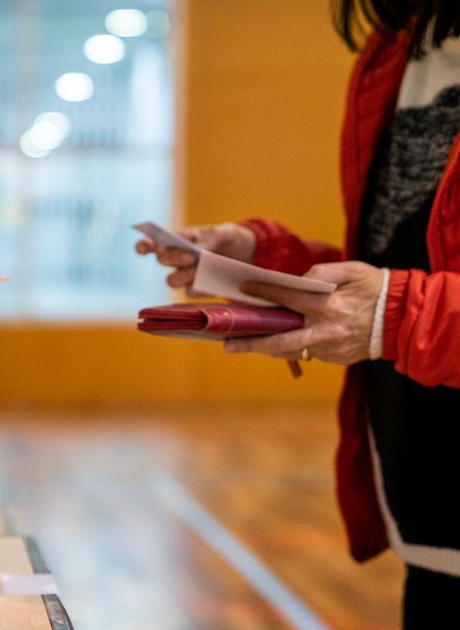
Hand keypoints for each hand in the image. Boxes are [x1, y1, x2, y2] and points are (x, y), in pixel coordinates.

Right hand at [135, 223, 256, 291]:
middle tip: (191, 256)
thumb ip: (211, 237)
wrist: (250, 255)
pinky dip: (199, 289)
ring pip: (171, 280)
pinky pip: (190, 293)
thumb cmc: (232, 239)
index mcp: (179, 239)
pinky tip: (211, 284)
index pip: (153, 242)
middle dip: (173, 258)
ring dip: (183, 276)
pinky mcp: (196, 290)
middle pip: (161, 261)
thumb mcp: (226, 232)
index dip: (144, 245)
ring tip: (200, 271)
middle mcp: (176, 258)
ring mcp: (185, 275)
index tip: (143, 249)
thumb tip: (199, 250)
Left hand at [224, 261, 383, 364]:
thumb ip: (321, 273)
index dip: (263, 292)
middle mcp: (326, 330)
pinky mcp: (333, 358)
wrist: (403, 319)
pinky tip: (271, 341)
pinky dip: (287, 346)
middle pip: (279, 339)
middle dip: (250, 342)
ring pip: (289, 350)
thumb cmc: (375, 288)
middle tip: (226, 343)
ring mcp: (329, 348)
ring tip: (240, 343)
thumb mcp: (352, 271)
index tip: (243, 289)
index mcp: (329, 305)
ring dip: (264, 347)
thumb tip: (295, 282)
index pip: (287, 297)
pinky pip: (304, 351)